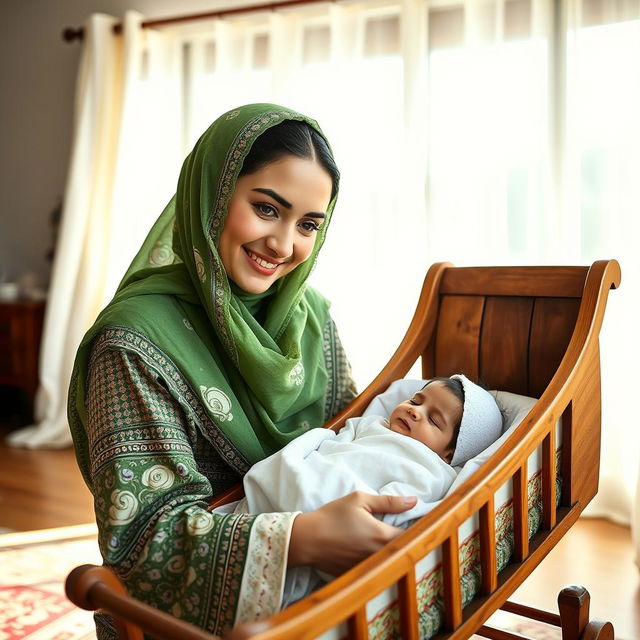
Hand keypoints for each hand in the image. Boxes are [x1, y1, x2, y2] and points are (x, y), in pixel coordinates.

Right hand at [287, 491, 417, 575]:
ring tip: (391, 539)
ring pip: (394, 561)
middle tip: (407, 528)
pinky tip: (373, 550)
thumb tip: (414, 501)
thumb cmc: (332, 516)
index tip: (419, 520)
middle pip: (406, 550)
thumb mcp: (360, 500)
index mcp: (383, 536)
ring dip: (396, 551)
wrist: (307, 540)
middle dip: (410, 540)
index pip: (414, 535)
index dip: (419, 527)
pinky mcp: (361, 576)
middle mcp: (380, 556)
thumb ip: (389, 502)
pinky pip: (379, 568)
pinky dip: (382, 560)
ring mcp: (371, 569)